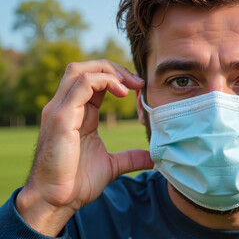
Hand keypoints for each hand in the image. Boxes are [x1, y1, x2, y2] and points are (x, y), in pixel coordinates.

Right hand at [16, 60, 153, 235]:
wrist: (57, 200)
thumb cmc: (77, 182)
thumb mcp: (112, 165)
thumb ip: (131, 157)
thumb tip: (152, 158)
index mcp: (78, 113)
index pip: (94, 80)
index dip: (117, 78)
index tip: (139, 88)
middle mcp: (67, 106)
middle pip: (85, 68)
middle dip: (114, 68)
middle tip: (137, 82)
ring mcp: (61, 109)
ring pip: (80, 70)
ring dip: (109, 71)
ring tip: (129, 85)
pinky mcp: (61, 117)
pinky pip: (81, 84)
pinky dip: (104, 81)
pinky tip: (121, 92)